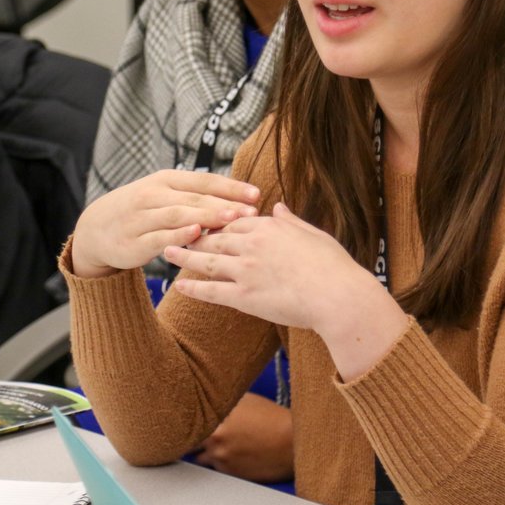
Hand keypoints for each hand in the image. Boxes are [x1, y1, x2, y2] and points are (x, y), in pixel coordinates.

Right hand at [70, 170, 260, 278]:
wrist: (96, 229)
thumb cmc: (144, 210)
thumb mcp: (166, 195)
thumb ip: (196, 197)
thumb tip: (239, 200)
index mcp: (166, 180)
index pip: (203, 181)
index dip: (230, 187)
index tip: (256, 194)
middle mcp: (153, 195)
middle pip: (195, 198)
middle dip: (225, 204)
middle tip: (251, 211)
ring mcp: (142, 217)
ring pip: (178, 215)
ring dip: (206, 217)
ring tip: (231, 220)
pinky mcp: (134, 241)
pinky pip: (159, 237)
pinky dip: (178, 235)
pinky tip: (197, 235)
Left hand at [163, 202, 370, 330]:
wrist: (337, 296)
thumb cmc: (333, 266)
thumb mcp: (313, 234)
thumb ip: (290, 220)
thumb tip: (278, 206)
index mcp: (269, 228)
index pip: (235, 221)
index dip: (218, 223)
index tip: (205, 223)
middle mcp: (252, 245)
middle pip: (215, 238)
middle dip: (192, 235)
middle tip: (174, 232)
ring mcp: (246, 271)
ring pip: (207, 261)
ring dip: (184, 256)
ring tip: (166, 252)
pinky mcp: (244, 297)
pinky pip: (212, 292)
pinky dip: (194, 288)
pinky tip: (179, 286)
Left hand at [192, 392, 293, 482]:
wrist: (291, 443)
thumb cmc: (273, 419)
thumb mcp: (247, 398)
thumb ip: (223, 400)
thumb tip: (211, 398)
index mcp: (215, 417)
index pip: (189, 421)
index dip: (191, 420)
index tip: (194, 419)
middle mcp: (214, 439)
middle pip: (190, 441)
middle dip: (196, 437)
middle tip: (205, 432)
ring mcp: (220, 458)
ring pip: (200, 458)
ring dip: (206, 452)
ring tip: (222, 444)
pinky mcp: (229, 473)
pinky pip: (214, 469)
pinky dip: (219, 462)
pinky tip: (232, 454)